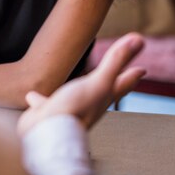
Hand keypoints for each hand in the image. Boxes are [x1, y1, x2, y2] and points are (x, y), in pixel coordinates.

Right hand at [18, 33, 145, 136]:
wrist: (45, 136)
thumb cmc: (75, 110)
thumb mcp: (99, 81)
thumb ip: (117, 60)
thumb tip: (140, 38)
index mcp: (102, 98)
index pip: (122, 85)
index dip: (132, 76)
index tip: (142, 69)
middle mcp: (87, 106)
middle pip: (100, 91)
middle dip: (107, 82)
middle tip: (113, 74)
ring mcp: (67, 111)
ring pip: (73, 98)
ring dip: (74, 91)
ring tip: (71, 85)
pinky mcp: (47, 114)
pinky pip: (45, 105)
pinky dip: (39, 99)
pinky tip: (32, 96)